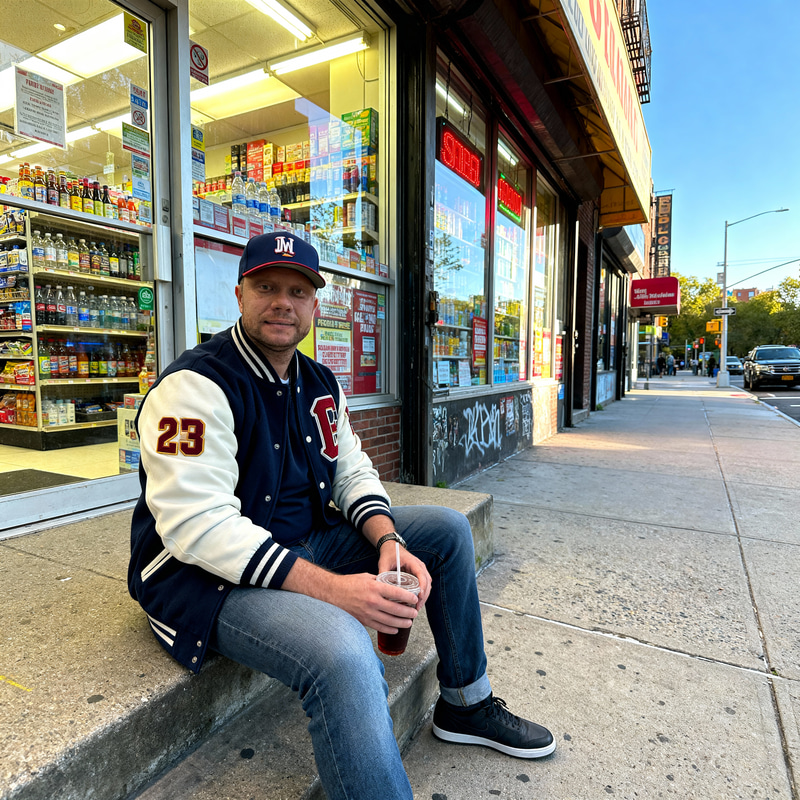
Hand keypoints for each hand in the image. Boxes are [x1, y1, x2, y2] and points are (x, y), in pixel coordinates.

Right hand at [282, 560, 418, 633]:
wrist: (332, 593)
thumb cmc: (349, 583)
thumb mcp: (367, 577)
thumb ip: (380, 582)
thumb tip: (393, 585)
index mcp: (374, 587)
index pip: (396, 593)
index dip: (408, 597)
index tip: (415, 599)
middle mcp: (372, 601)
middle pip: (396, 609)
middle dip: (408, 612)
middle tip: (415, 613)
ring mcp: (367, 612)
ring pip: (389, 621)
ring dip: (402, 622)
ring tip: (409, 622)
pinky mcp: (363, 620)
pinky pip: (379, 627)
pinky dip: (389, 629)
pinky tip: (396, 629)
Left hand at [377, 546, 431, 607]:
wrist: (392, 547)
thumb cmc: (389, 554)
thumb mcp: (384, 562)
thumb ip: (383, 573)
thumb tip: (381, 588)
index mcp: (412, 561)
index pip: (421, 574)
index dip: (422, 586)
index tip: (419, 596)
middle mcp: (419, 566)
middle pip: (427, 582)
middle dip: (424, 595)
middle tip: (417, 607)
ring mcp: (420, 570)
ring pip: (428, 585)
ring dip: (424, 596)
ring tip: (416, 608)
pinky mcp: (418, 575)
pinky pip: (424, 585)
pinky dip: (422, 594)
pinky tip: (416, 602)